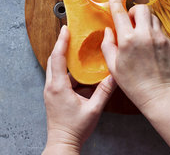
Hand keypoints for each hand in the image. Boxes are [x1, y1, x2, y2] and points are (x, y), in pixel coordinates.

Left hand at [43, 25, 115, 153]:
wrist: (63, 144)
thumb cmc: (75, 129)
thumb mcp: (93, 109)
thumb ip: (105, 91)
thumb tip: (114, 75)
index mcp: (59, 87)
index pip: (58, 58)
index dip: (61, 42)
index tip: (65, 29)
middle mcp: (52, 87)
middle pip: (53, 59)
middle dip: (61, 45)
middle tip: (69, 33)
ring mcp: (51, 91)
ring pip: (55, 68)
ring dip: (64, 57)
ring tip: (75, 48)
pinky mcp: (54, 95)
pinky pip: (59, 77)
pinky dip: (67, 70)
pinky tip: (79, 71)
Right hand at [101, 0, 169, 111]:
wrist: (158, 94)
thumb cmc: (132, 82)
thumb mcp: (112, 65)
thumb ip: (108, 44)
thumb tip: (108, 30)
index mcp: (128, 39)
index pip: (120, 14)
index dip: (115, 2)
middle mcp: (145, 34)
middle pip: (141, 8)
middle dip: (134, 11)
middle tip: (130, 22)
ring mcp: (160, 37)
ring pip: (152, 17)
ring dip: (145, 21)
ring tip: (141, 34)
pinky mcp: (169, 43)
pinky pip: (160, 29)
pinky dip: (153, 32)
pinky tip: (150, 46)